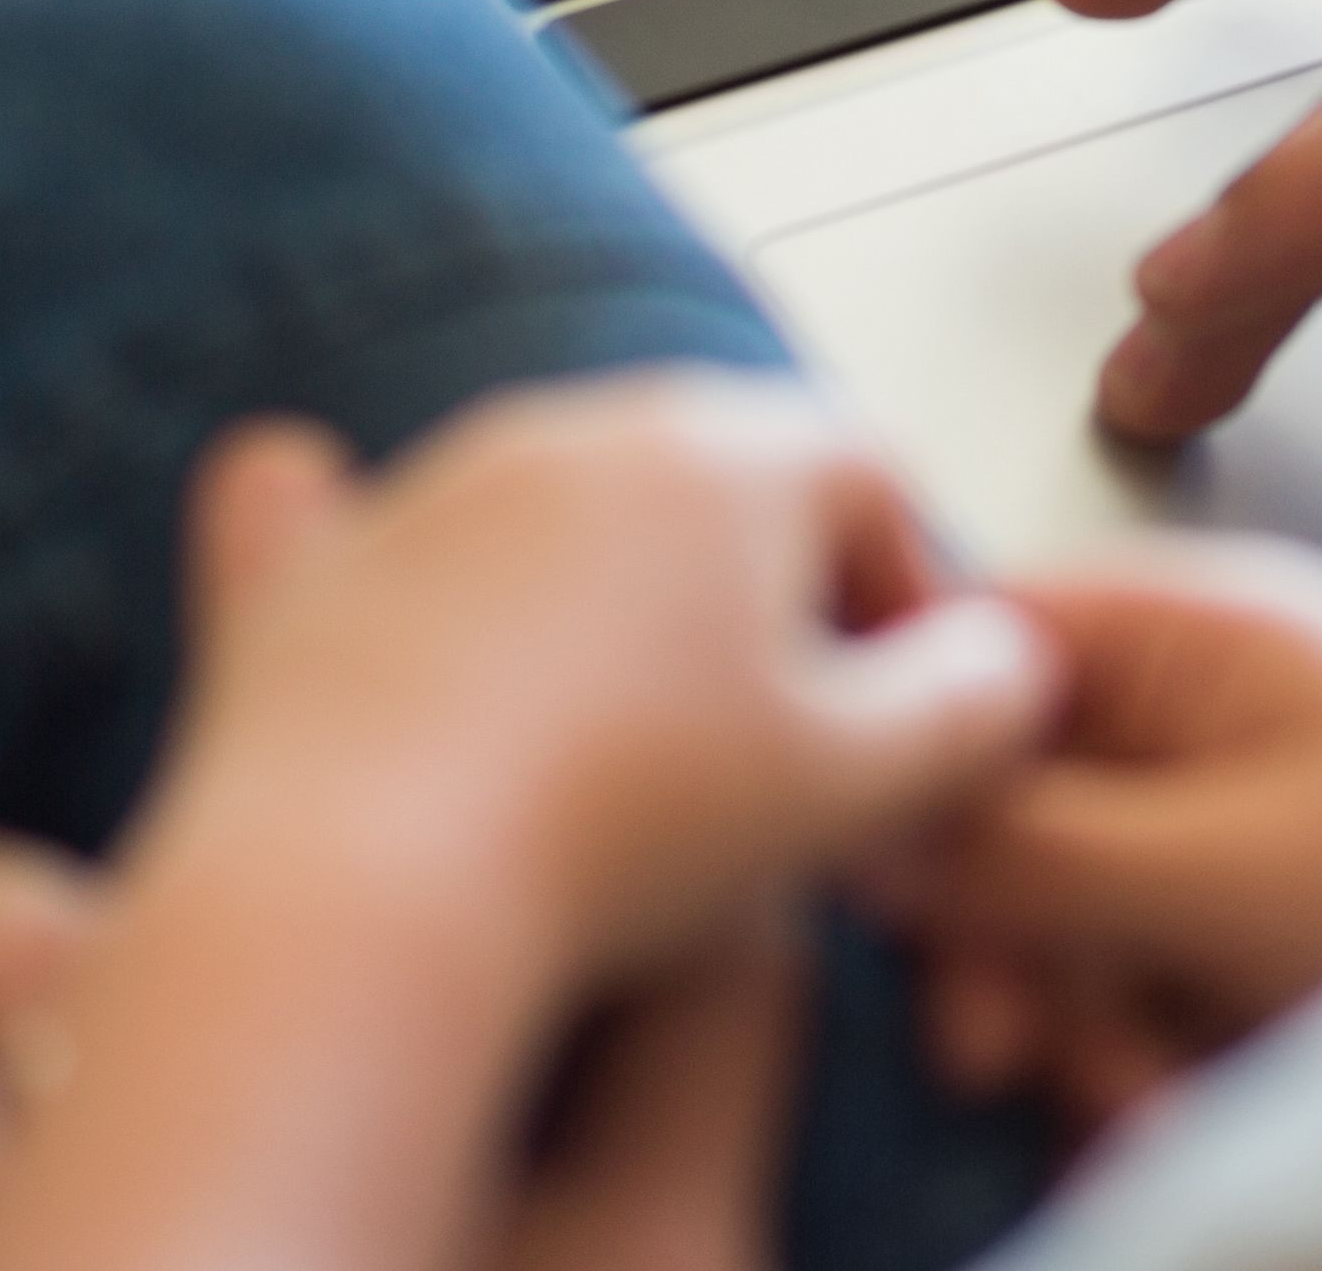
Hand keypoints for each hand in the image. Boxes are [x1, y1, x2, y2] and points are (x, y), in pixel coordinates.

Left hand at [0, 376, 1044, 1270]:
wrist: (354, 893)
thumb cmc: (616, 829)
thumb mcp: (860, 781)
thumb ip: (974, 699)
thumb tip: (1006, 661)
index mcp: (731, 448)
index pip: (871, 475)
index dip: (909, 594)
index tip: (904, 714)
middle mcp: (580, 427)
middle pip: (722, 486)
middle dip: (766, 601)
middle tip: (779, 749)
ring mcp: (435, 486)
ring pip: (572, 519)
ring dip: (619, 612)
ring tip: (628, 765)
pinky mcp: (314, 568)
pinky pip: (386, 542)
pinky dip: (438, 601)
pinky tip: (454, 681)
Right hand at [884, 542, 1321, 1124]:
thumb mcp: (1220, 869)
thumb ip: (1040, 845)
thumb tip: (882, 832)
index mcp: (1214, 631)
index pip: (1002, 630)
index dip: (925, 741)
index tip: (874, 861)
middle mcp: (1208, 705)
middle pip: (1014, 794)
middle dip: (1006, 935)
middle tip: (1001, 1047)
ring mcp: (1223, 815)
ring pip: (1055, 906)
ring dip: (1070, 1017)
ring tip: (1131, 1098)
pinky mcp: (1240, 921)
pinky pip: (1123, 973)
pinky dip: (1128, 1050)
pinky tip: (1162, 1112)